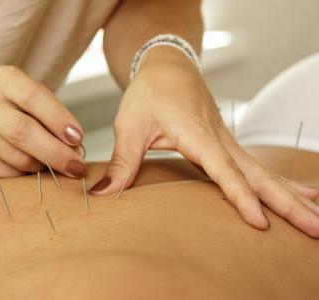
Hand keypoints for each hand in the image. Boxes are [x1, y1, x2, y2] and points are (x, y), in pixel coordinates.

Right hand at [0, 65, 85, 181]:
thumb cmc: (20, 114)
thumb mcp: (37, 106)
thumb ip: (55, 123)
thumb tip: (75, 153)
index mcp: (3, 79)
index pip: (33, 96)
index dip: (58, 120)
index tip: (77, 139)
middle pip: (21, 131)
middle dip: (55, 152)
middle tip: (76, 167)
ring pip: (17, 158)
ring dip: (43, 168)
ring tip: (53, 167)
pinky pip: (6, 177)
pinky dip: (26, 179)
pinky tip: (30, 173)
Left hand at [90, 48, 318, 236]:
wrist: (167, 66)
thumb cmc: (150, 93)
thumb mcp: (130, 126)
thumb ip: (122, 162)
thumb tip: (103, 195)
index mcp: (197, 134)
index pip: (224, 171)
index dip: (240, 197)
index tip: (260, 223)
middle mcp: (219, 139)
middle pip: (258, 174)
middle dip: (287, 202)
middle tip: (316, 228)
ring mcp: (226, 141)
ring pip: (263, 171)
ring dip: (290, 195)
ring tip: (316, 219)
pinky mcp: (225, 143)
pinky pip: (255, 166)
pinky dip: (278, 182)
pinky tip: (297, 194)